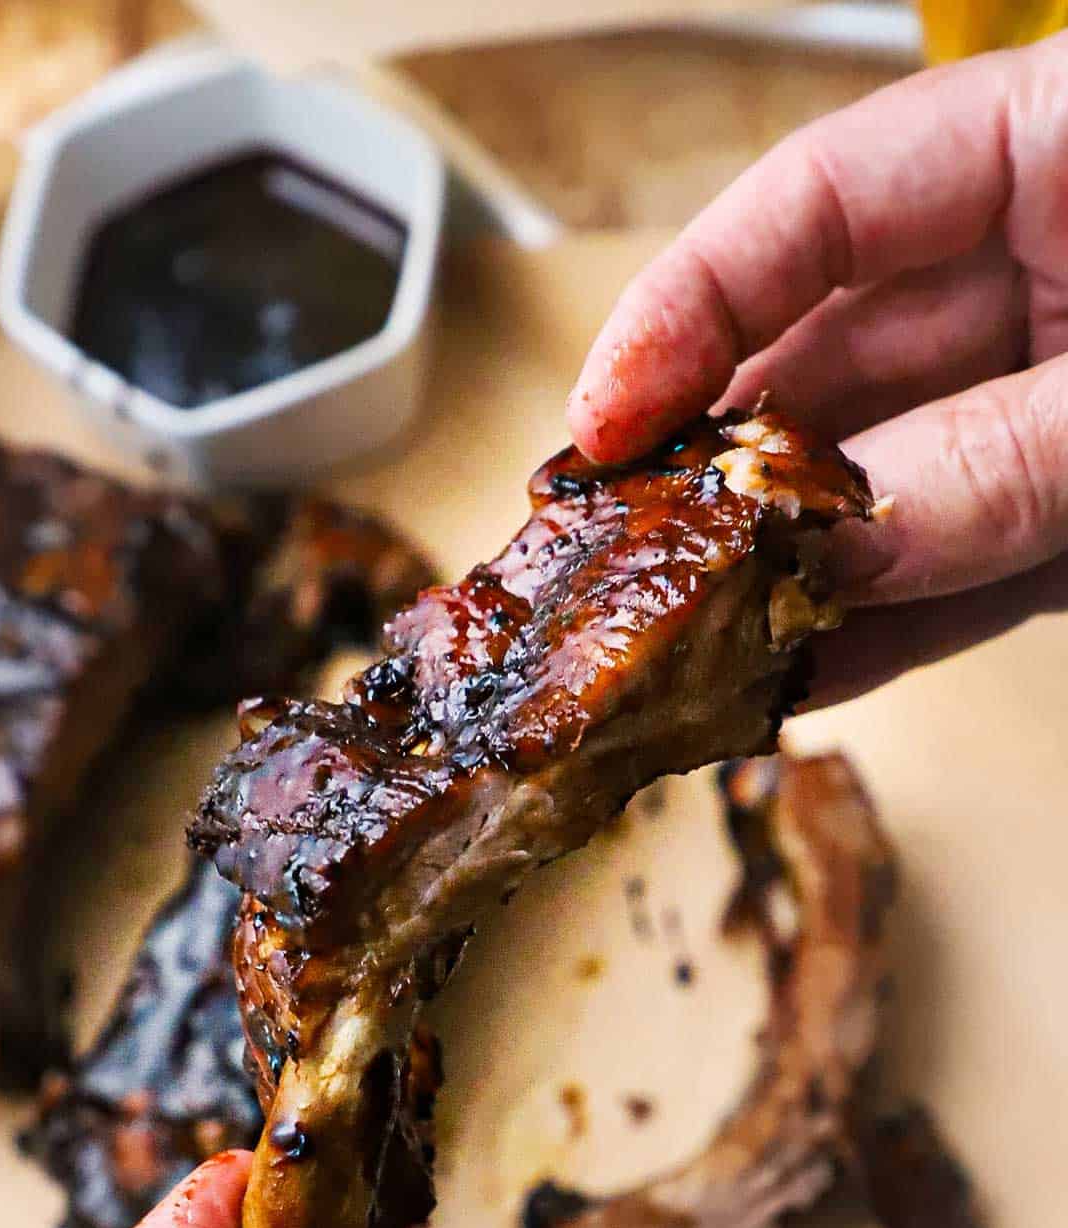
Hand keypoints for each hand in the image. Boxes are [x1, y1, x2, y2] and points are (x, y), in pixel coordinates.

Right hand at [569, 34, 1067, 703]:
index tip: (605, 420)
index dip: (691, 308)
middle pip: (827, 362)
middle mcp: (1035, 275)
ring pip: (881, 485)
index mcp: (1050, 146)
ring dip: (779, 573)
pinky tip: (789, 680)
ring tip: (673, 645)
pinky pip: (966, 573)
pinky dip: (886, 631)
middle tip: (613, 557)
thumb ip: (1004, 456)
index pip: (818, 204)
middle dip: (715, 467)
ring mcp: (1054, 401)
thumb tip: (837, 544)